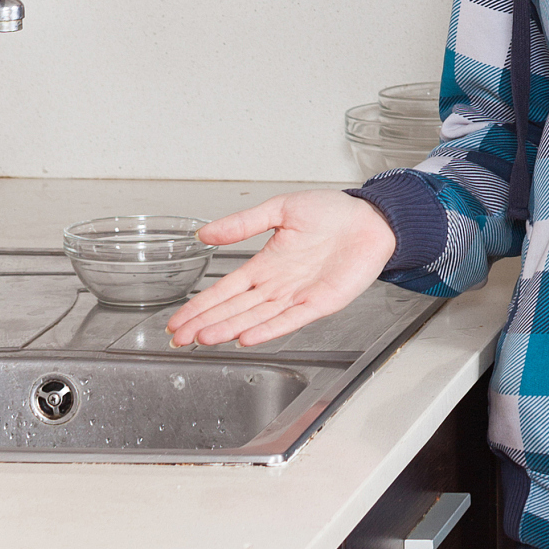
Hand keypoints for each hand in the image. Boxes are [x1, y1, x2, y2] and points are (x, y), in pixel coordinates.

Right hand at [165, 190, 397, 348]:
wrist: (371, 218)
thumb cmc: (332, 212)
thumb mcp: (281, 209)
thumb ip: (243, 223)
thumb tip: (205, 232)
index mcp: (266, 264)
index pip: (225, 290)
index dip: (200, 306)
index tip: (177, 321)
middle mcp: (278, 284)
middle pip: (234, 309)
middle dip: (205, 323)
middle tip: (179, 338)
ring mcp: (297, 295)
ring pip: (256, 317)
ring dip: (229, 328)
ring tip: (204, 339)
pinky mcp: (320, 302)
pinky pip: (290, 319)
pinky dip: (269, 329)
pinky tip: (247, 337)